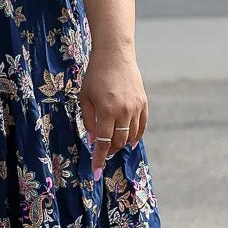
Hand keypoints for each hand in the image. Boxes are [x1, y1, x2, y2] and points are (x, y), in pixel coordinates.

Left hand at [80, 53, 147, 176]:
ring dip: (121, 144)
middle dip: (109, 151)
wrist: (115, 55)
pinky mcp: (143, 102)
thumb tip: (92, 140)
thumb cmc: (95, 75)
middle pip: (118, 142)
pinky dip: (136, 136)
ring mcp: (136, 107)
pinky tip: (130, 141)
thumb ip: (88, 120)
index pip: (103, 142)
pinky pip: (142, 125)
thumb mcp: (85, 97)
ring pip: (131, 136)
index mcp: (106, 111)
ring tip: (113, 146)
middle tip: (102, 153)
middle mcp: (123, 111)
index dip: (99, 158)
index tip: (96, 171)